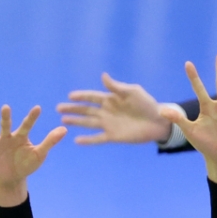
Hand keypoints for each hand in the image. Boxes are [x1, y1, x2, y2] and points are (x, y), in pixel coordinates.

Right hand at [0, 105, 66, 205]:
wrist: (12, 178)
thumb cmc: (26, 163)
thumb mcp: (39, 154)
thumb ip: (50, 141)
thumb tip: (65, 129)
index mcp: (20, 136)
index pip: (27, 125)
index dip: (33, 118)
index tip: (38, 108)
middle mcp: (6, 137)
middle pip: (5, 125)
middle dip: (5, 117)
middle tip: (6, 108)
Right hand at [57, 74, 171, 144]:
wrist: (158, 121)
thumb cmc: (146, 104)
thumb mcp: (132, 92)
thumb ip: (116, 87)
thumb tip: (102, 76)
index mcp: (111, 99)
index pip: (92, 96)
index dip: (81, 96)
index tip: (70, 95)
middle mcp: (106, 111)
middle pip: (86, 110)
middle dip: (73, 109)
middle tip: (58, 108)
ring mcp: (108, 124)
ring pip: (88, 123)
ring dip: (76, 122)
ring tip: (63, 121)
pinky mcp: (113, 136)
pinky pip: (98, 138)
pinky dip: (88, 140)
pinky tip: (77, 140)